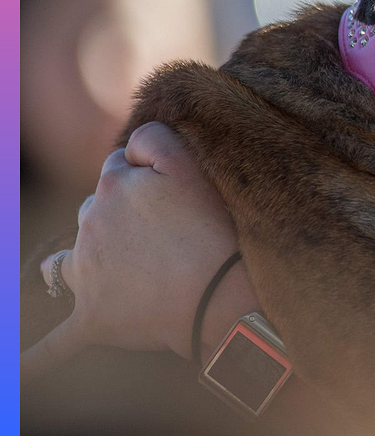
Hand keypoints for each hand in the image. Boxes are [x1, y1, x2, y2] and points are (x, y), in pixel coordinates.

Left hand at [23, 122, 258, 383]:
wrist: (220, 296)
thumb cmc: (213, 230)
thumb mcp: (191, 165)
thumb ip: (154, 139)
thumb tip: (129, 146)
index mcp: (113, 186)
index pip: (118, 167)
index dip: (146, 178)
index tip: (174, 195)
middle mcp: (89, 225)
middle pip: (95, 211)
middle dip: (120, 218)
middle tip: (164, 235)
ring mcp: (85, 274)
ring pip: (68, 262)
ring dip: (84, 263)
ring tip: (117, 274)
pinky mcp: (91, 318)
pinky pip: (52, 345)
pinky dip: (33, 359)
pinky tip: (18, 370)